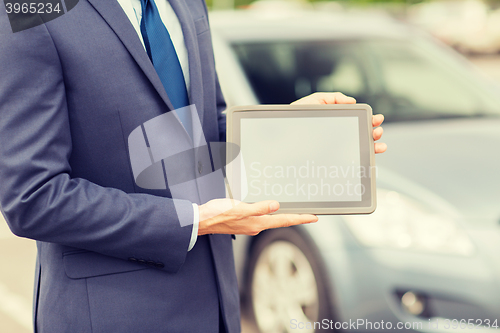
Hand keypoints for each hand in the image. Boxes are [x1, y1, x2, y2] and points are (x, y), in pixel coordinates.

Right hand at [198, 199, 317, 235]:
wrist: (202, 220)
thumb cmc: (217, 214)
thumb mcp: (240, 208)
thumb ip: (259, 207)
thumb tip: (276, 205)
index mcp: (257, 223)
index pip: (284, 220)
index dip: (301, 219)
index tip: (314, 217)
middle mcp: (255, 226)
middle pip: (281, 221)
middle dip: (296, 218)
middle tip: (309, 215)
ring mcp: (249, 225)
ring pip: (272, 220)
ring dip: (284, 216)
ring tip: (294, 212)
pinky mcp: (243, 222)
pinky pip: (262, 218)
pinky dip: (271, 214)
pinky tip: (270, 210)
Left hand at [291, 92, 386, 153]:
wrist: (282, 133)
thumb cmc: (295, 117)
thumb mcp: (314, 102)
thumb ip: (332, 98)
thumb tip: (351, 101)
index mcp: (337, 121)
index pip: (357, 121)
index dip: (369, 120)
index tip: (375, 119)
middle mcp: (339, 134)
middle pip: (362, 134)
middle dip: (374, 132)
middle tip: (377, 130)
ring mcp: (336, 147)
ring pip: (359, 147)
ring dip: (373, 145)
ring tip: (378, 143)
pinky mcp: (332, 157)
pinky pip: (350, 159)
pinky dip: (364, 157)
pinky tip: (371, 155)